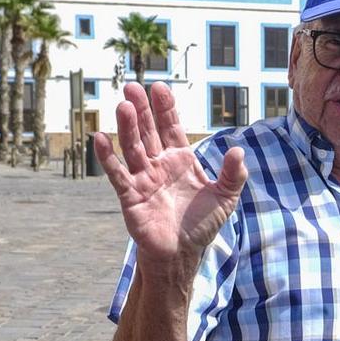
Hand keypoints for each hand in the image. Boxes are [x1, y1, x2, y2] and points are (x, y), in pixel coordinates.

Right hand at [93, 82, 246, 267]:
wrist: (182, 254)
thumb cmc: (201, 225)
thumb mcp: (225, 199)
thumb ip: (233, 175)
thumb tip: (238, 151)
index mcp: (181, 160)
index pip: (171, 128)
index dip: (165, 109)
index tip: (159, 88)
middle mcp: (159, 165)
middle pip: (148, 132)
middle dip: (142, 110)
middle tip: (132, 86)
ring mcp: (143, 179)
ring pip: (133, 148)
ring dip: (127, 127)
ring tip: (123, 105)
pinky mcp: (130, 196)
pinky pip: (117, 174)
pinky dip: (108, 157)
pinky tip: (101, 138)